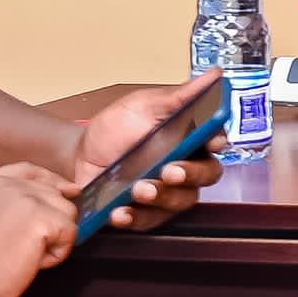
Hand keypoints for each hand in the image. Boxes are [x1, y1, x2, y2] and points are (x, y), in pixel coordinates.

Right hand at [0, 160, 81, 296]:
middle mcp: (4, 184)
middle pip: (54, 193)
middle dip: (52, 222)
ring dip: (54, 239)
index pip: (30, 171)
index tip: (66, 193)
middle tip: (26, 251)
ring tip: (23, 258)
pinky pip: (70, 233)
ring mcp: (23, 198)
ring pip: (67, 212)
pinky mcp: (39, 218)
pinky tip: (30, 264)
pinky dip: (57, 255)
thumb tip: (35, 214)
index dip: (52, 181)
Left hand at [66, 72, 223, 234]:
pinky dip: (136, 218)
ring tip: (138, 189)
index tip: (212, 142)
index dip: (218, 142)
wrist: (80, 155)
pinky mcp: (146, 212)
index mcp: (189, 138)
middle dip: (191, 175)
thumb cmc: (116, 128)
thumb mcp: (143, 105)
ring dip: (163, 197)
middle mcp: (186, 167)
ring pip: (181, 201)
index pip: (215, 141)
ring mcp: (168, 192)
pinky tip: (120, 211)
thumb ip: (179, 97)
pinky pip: (150, 221)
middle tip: (168, 171)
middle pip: (207, 175)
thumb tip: (214, 75)